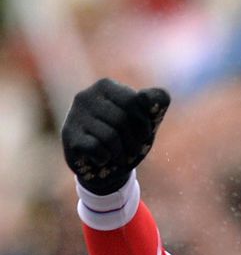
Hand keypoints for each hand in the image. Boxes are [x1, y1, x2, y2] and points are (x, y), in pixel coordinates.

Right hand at [61, 78, 169, 194]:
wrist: (106, 168)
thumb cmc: (128, 139)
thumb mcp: (148, 121)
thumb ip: (157, 103)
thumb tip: (156, 95)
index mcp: (106, 86)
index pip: (134, 101)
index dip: (144, 123)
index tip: (144, 134)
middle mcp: (86, 96)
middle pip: (121, 119)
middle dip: (133, 141)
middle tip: (132, 150)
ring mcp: (74, 115)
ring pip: (109, 136)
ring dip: (121, 153)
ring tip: (119, 156)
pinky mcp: (68, 136)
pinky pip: (96, 148)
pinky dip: (105, 158)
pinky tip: (101, 158)